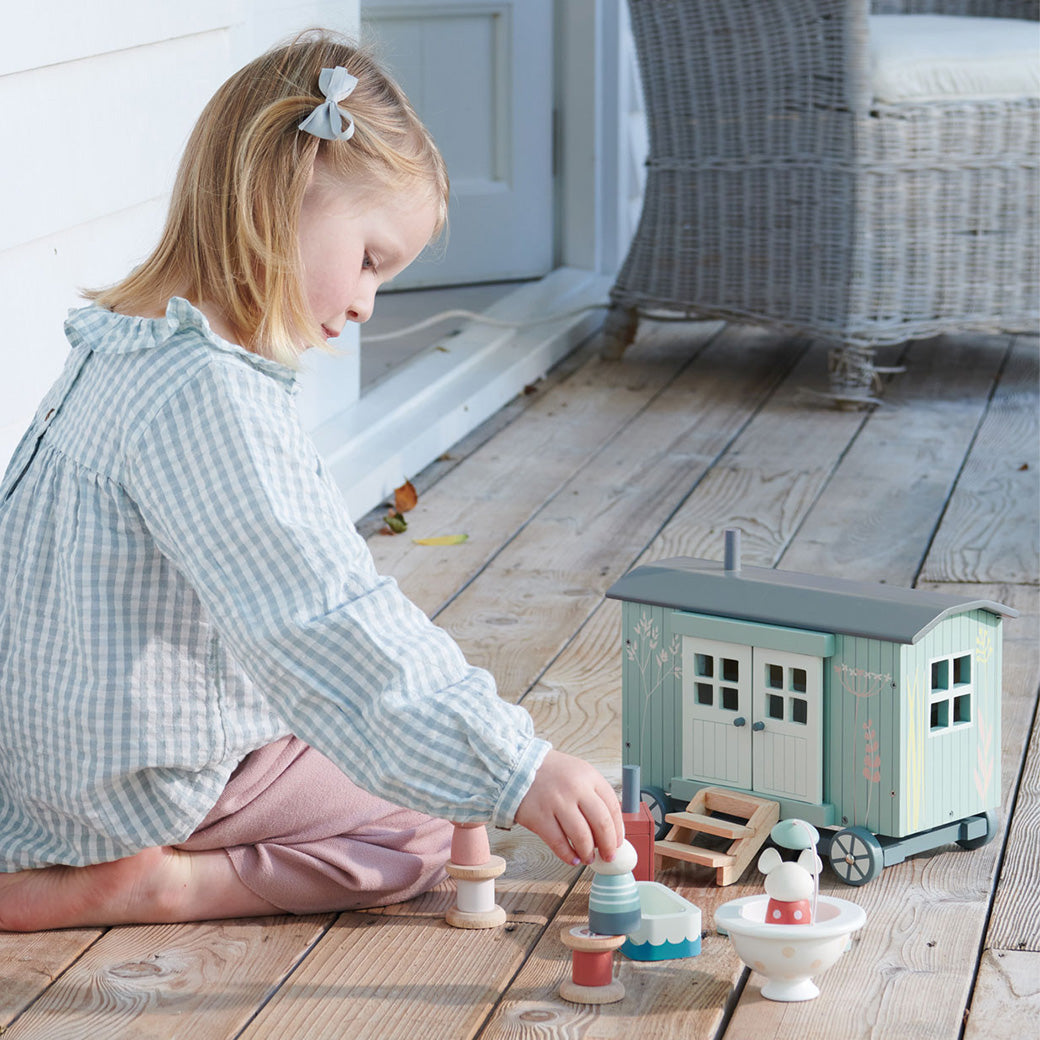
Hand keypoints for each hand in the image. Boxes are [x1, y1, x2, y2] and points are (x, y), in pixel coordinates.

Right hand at [514, 750, 623, 865]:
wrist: (517, 766)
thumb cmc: (550, 772)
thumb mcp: (578, 773)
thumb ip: (595, 795)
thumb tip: (610, 828)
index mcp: (588, 776)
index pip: (612, 807)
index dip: (618, 830)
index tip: (617, 843)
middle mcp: (575, 788)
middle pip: (601, 824)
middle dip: (608, 846)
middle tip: (608, 856)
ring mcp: (557, 803)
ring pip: (582, 837)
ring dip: (588, 853)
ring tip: (588, 858)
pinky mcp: (539, 817)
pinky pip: (559, 843)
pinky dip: (568, 855)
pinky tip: (572, 857)